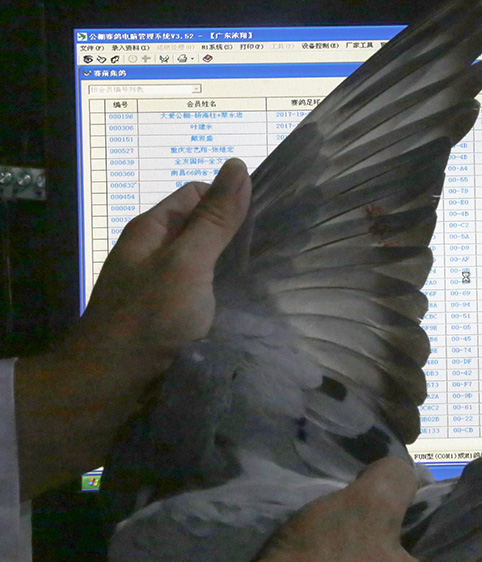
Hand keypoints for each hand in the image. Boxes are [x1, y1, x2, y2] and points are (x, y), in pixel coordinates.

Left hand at [65, 156, 251, 385]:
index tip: (267, 216)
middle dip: (236, 234)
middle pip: (202, 229)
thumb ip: (215, 219)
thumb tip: (237, 165)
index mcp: (152, 230)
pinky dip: (224, 296)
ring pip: (206, 264)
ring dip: (233, 268)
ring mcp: (160, 287)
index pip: (198, 194)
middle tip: (279, 247)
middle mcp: (154, 253)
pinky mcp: (169, 318)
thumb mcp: (187, 261)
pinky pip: (204, 295)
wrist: (111, 385)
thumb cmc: (148, 317)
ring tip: (271, 275)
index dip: (230, 199)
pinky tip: (248, 304)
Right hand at [237, 457, 481, 561]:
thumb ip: (398, 478)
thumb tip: (405, 477)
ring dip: (394, 549)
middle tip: (407, 500)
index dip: (467, 525)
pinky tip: (352, 541)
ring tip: (378, 515)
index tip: (451, 499)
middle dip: (424, 532)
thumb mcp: (369, 503)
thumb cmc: (328, 560)